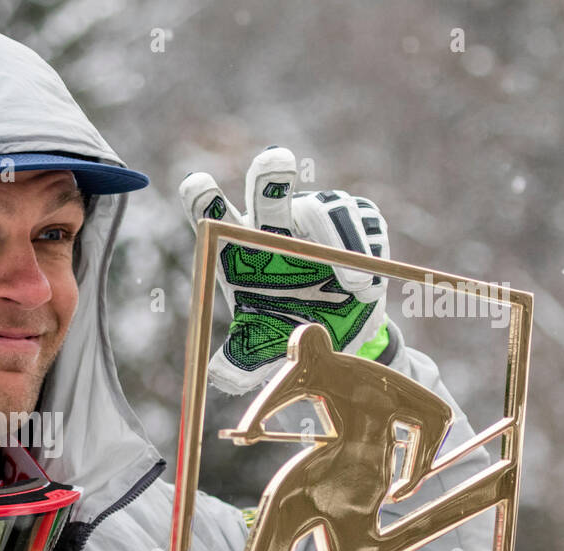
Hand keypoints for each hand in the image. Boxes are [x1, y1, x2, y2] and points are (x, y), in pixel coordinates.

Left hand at [179, 146, 390, 393]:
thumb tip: (218, 378)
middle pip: (267, 192)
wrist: (337, 337)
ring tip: (352, 289)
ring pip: (324, 209)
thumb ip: (234, 367)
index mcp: (240, 250)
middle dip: (271, 176)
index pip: (213, 215)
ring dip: (340, 243)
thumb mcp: (256, 355)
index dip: (203, 198)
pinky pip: (363, 219)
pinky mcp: (353, 218)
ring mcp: (314, 217)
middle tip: (275, 160)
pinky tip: (366, 287)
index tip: (196, 183)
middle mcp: (274, 225)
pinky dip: (367, 250)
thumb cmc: (284, 333)